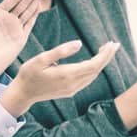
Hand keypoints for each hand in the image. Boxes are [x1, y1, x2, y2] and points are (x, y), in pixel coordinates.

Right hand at [3, 39, 118, 115]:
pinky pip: (87, 79)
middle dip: (106, 57)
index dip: (105, 54)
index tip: (112, 44)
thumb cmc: (29, 73)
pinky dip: (94, 69)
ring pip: (93, 75)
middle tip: (114, 44)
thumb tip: (79, 43)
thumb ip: (60, 51)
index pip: (94, 65)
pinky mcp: (70, 91)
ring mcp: (72, 89)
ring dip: (101, 63)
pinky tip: (94, 61)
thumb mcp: (41, 59)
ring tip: (106, 49)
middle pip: (96, 70)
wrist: (23, 93)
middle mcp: (73, 84)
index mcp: (67, 75)